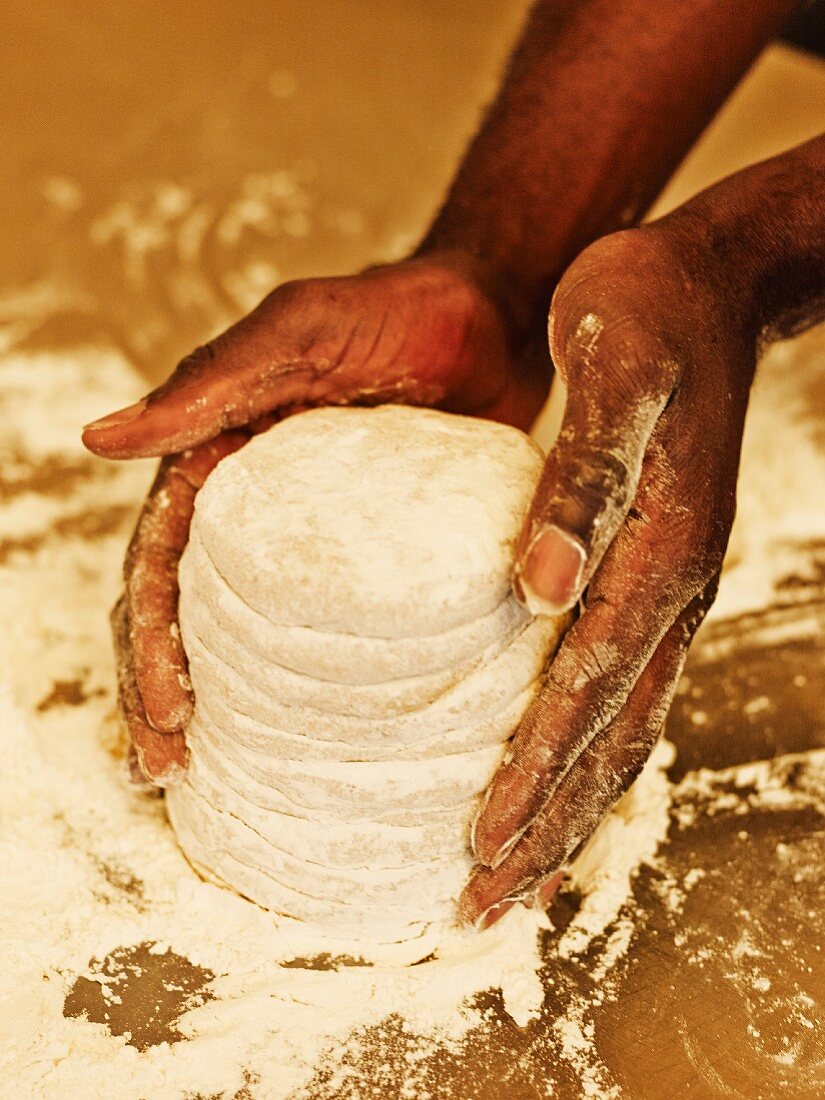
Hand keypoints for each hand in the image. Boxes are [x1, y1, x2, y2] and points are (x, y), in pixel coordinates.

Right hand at [84, 257, 550, 782]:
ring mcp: (311, 541)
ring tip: (210, 775)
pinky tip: (312, 739)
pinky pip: (329, 631)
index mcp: (218, 464)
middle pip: (183, 613)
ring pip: (244, 632)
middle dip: (162, 692)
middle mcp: (252, 510)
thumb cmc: (396, 311)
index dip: (149, 645)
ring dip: (218, 703)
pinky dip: (306, 685)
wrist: (491, 315)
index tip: (166, 719)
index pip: (158, 567)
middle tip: (168, 771)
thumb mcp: (300, 334)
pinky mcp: (373, 561)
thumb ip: (210, 382)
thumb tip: (96, 439)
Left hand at [462, 133, 824, 927]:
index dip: (533, 774)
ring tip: (518, 874)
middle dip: (546, 826)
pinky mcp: (657, 570)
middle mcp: (673, 584)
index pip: (585, 689)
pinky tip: (558, 771)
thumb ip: (582, 472)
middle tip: (481, 904)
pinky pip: (626, 685)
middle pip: (610, 737)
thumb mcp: (612, 362)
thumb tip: (537, 584)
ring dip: (571, 807)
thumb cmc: (647, 308)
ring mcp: (672, 584)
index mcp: (659, 547)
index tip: (478, 848)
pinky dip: (590, 749)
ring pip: (624, 726)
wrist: (712, 279)